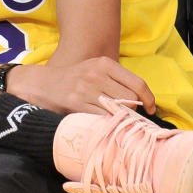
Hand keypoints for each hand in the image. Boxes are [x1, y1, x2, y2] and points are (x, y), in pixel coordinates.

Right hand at [8, 57, 154, 116]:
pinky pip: (101, 118)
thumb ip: (115, 81)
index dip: (148, 99)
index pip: (137, 83)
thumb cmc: (72, 80)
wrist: (41, 85)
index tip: (150, 110)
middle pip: (130, 99)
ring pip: (117, 110)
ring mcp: (85, 89)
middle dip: (133, 112)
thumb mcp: (93, 70)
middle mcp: (96, 74)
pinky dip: (108, 125)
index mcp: (104, 63)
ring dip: (122, 121)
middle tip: (131, 120)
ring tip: (121, 126)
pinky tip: (107, 128)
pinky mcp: (76, 103)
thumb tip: (141, 101)